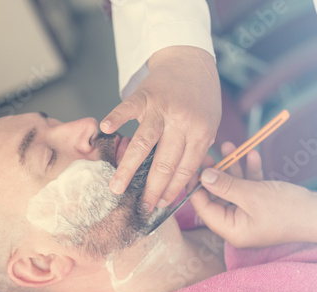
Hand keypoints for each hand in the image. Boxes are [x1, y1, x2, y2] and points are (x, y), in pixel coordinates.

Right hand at [101, 46, 220, 210]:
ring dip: (128, 168)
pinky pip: (127, 108)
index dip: (172, 190)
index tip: (160, 204)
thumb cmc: (201, 96)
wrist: (191, 60)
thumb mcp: (211, 123)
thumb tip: (181, 180)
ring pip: (143, 143)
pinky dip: (115, 117)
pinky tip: (105, 130)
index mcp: (201, 132)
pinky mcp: (145, 94)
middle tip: (140, 207)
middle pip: (164, 163)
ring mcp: (161, 108)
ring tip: (115, 187)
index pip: (184, 169)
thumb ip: (197, 149)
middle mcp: (182, 122)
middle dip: (151, 189)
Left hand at [190, 146, 316, 251]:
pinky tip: (252, 155)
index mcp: (231, 230)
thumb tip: (202, 176)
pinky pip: (250, 187)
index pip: (203, 207)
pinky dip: (250, 173)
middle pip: (218, 195)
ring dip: (233, 167)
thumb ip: (225, 185)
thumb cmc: (287, 209)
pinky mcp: (262, 205)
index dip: (196, 186)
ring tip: (229, 146)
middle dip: (216, 172)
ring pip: (234, 188)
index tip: (193, 165)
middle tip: (210, 153)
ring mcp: (250, 215)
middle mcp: (237, 225)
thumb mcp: (252, 195)